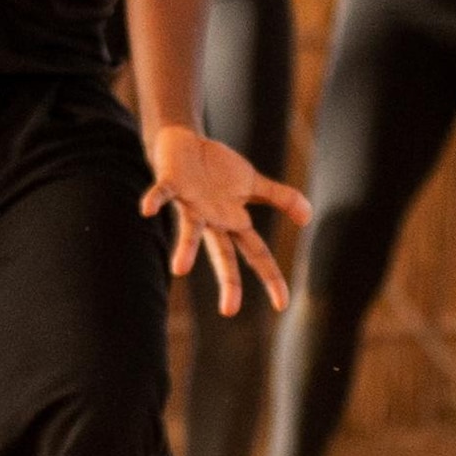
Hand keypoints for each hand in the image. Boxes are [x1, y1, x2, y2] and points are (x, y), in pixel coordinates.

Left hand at [142, 120, 312, 318]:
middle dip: (228, 281)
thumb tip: (309, 217)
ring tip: (180, 269)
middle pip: (223, 254)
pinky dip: (154, 200)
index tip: (282, 305)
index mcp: (233, 221)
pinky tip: (146, 210)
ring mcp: (190, 203)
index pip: (257, 254)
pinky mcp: (171, 184)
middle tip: (229, 311)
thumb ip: (281, 199)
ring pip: (190, 229)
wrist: (183, 144)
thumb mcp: (253, 183)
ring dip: (186, 248)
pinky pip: (162, 193)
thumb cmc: (217, 170)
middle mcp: (211, 219)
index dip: (270, 278)